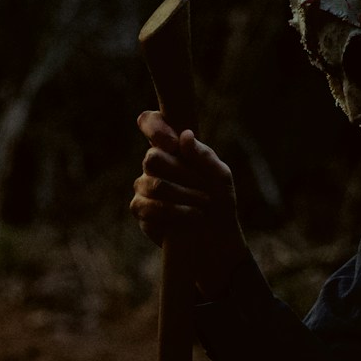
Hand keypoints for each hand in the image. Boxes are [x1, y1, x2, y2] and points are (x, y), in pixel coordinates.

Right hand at [129, 112, 248, 298]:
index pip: (150, 122)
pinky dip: (174, 212)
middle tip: (203, 185)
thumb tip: (185, 136)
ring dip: (182, 195)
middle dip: (180, 172)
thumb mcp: (220, 176)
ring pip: (152, 184)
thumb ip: (203, 156)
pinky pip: (147, 206)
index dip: (154, 126)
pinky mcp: (141, 209)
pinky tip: (193, 217)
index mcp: (173, 147)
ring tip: (204, 204)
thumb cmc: (219, 201)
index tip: (173, 142)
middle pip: (151, 157)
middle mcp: (154, 164)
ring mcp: (144, 186)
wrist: (216, 238)